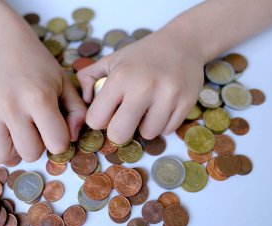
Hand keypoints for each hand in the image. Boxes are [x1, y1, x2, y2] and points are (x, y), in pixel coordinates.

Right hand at [0, 31, 85, 163]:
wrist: (9, 46)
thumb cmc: (43, 67)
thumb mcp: (66, 84)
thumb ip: (77, 112)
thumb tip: (72, 138)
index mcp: (38, 99)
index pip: (56, 143)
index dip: (62, 139)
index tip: (59, 126)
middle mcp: (12, 107)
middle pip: (30, 154)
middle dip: (40, 146)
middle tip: (40, 128)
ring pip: (3, 156)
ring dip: (17, 151)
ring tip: (23, 134)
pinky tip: (7, 132)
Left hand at [78, 27, 204, 144]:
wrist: (182, 43)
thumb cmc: (141, 55)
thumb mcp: (110, 60)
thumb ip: (87, 78)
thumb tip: (84, 102)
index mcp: (121, 77)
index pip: (96, 120)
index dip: (99, 120)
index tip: (107, 112)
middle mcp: (144, 87)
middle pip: (120, 135)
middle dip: (119, 131)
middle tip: (124, 119)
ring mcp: (169, 96)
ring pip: (148, 135)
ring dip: (144, 126)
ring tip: (147, 109)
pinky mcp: (187, 103)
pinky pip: (168, 130)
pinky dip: (163, 123)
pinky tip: (162, 107)